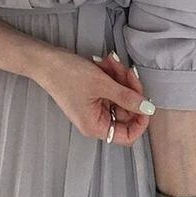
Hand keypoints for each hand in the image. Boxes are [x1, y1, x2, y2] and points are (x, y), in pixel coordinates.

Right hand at [34, 48, 152, 145]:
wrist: (45, 60)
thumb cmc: (68, 75)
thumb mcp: (102, 84)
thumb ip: (127, 97)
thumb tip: (149, 109)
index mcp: (96, 126)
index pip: (128, 136)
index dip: (141, 120)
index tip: (145, 100)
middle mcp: (96, 120)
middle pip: (127, 110)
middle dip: (129, 88)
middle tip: (127, 70)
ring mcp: (95, 106)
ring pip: (120, 95)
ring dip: (120, 77)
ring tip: (111, 61)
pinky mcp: (93, 94)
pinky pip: (111, 87)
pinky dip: (112, 74)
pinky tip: (106, 62)